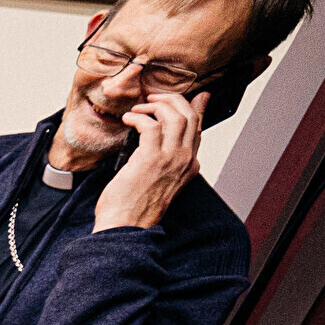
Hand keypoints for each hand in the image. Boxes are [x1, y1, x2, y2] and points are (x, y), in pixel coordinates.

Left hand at [95, 91, 206, 233]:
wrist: (125, 228)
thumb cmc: (133, 209)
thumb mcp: (156, 183)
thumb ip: (162, 163)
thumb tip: (154, 146)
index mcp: (188, 167)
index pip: (199, 129)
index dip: (198, 109)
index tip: (198, 96)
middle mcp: (184, 161)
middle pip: (191, 117)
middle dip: (173, 100)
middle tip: (154, 97)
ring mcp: (170, 159)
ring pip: (175, 116)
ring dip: (156, 106)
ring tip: (139, 108)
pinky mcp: (151, 159)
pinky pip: (151, 126)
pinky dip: (139, 117)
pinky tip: (129, 119)